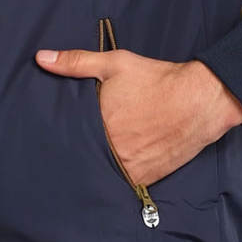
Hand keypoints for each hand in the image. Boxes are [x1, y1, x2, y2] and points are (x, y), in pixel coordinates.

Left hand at [34, 46, 241, 187]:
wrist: (201, 99)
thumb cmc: (156, 80)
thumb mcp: (113, 64)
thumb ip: (75, 62)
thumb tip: (41, 58)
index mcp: (100, 125)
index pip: (69, 139)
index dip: (61, 138)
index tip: (52, 138)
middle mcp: (114, 151)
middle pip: (85, 157)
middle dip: (78, 152)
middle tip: (67, 151)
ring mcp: (132, 167)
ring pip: (103, 172)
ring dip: (98, 166)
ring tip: (89, 159)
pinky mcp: (148, 177)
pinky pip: (124, 182)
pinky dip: (119, 175)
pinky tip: (115, 165)